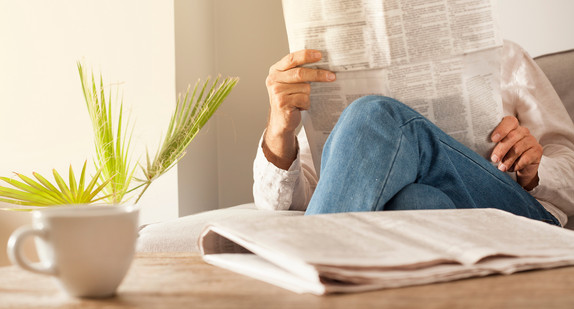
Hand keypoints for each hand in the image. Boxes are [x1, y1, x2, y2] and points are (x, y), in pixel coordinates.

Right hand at [263, 50, 335, 168]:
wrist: (280, 121)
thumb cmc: (289, 99)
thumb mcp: (290, 82)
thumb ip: (298, 71)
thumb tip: (320, 61)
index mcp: (275, 70)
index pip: (292, 58)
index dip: (306, 55)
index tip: (320, 55)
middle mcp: (273, 79)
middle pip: (300, 73)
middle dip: (318, 74)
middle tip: (332, 76)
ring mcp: (277, 91)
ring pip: (304, 87)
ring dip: (308, 95)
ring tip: (301, 99)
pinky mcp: (282, 103)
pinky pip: (303, 99)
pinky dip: (306, 104)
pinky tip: (299, 107)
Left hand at [490, 116, 542, 189]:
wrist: (518, 170)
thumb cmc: (502, 156)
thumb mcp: (495, 148)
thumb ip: (489, 144)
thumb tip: (473, 144)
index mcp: (511, 127)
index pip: (509, 121)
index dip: (501, 129)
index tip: (492, 139)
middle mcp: (523, 131)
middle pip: (512, 137)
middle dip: (501, 149)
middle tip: (494, 159)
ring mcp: (531, 140)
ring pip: (518, 148)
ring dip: (508, 160)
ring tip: (501, 168)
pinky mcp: (537, 151)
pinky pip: (527, 157)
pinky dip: (517, 165)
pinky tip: (512, 169)